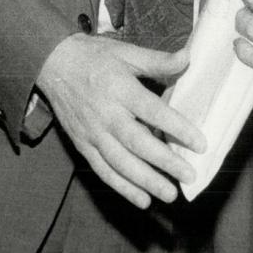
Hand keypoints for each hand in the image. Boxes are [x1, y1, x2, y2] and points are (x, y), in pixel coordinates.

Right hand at [36, 33, 206, 208]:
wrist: (52, 63)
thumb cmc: (93, 56)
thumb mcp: (126, 52)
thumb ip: (157, 60)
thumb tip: (189, 56)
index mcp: (119, 88)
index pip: (152, 111)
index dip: (177, 128)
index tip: (200, 143)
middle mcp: (106, 113)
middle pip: (138, 142)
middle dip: (165, 162)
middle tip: (189, 175)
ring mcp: (93, 132)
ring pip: (121, 162)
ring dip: (146, 181)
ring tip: (170, 194)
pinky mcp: (82, 145)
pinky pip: (103, 170)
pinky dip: (122, 187)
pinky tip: (142, 200)